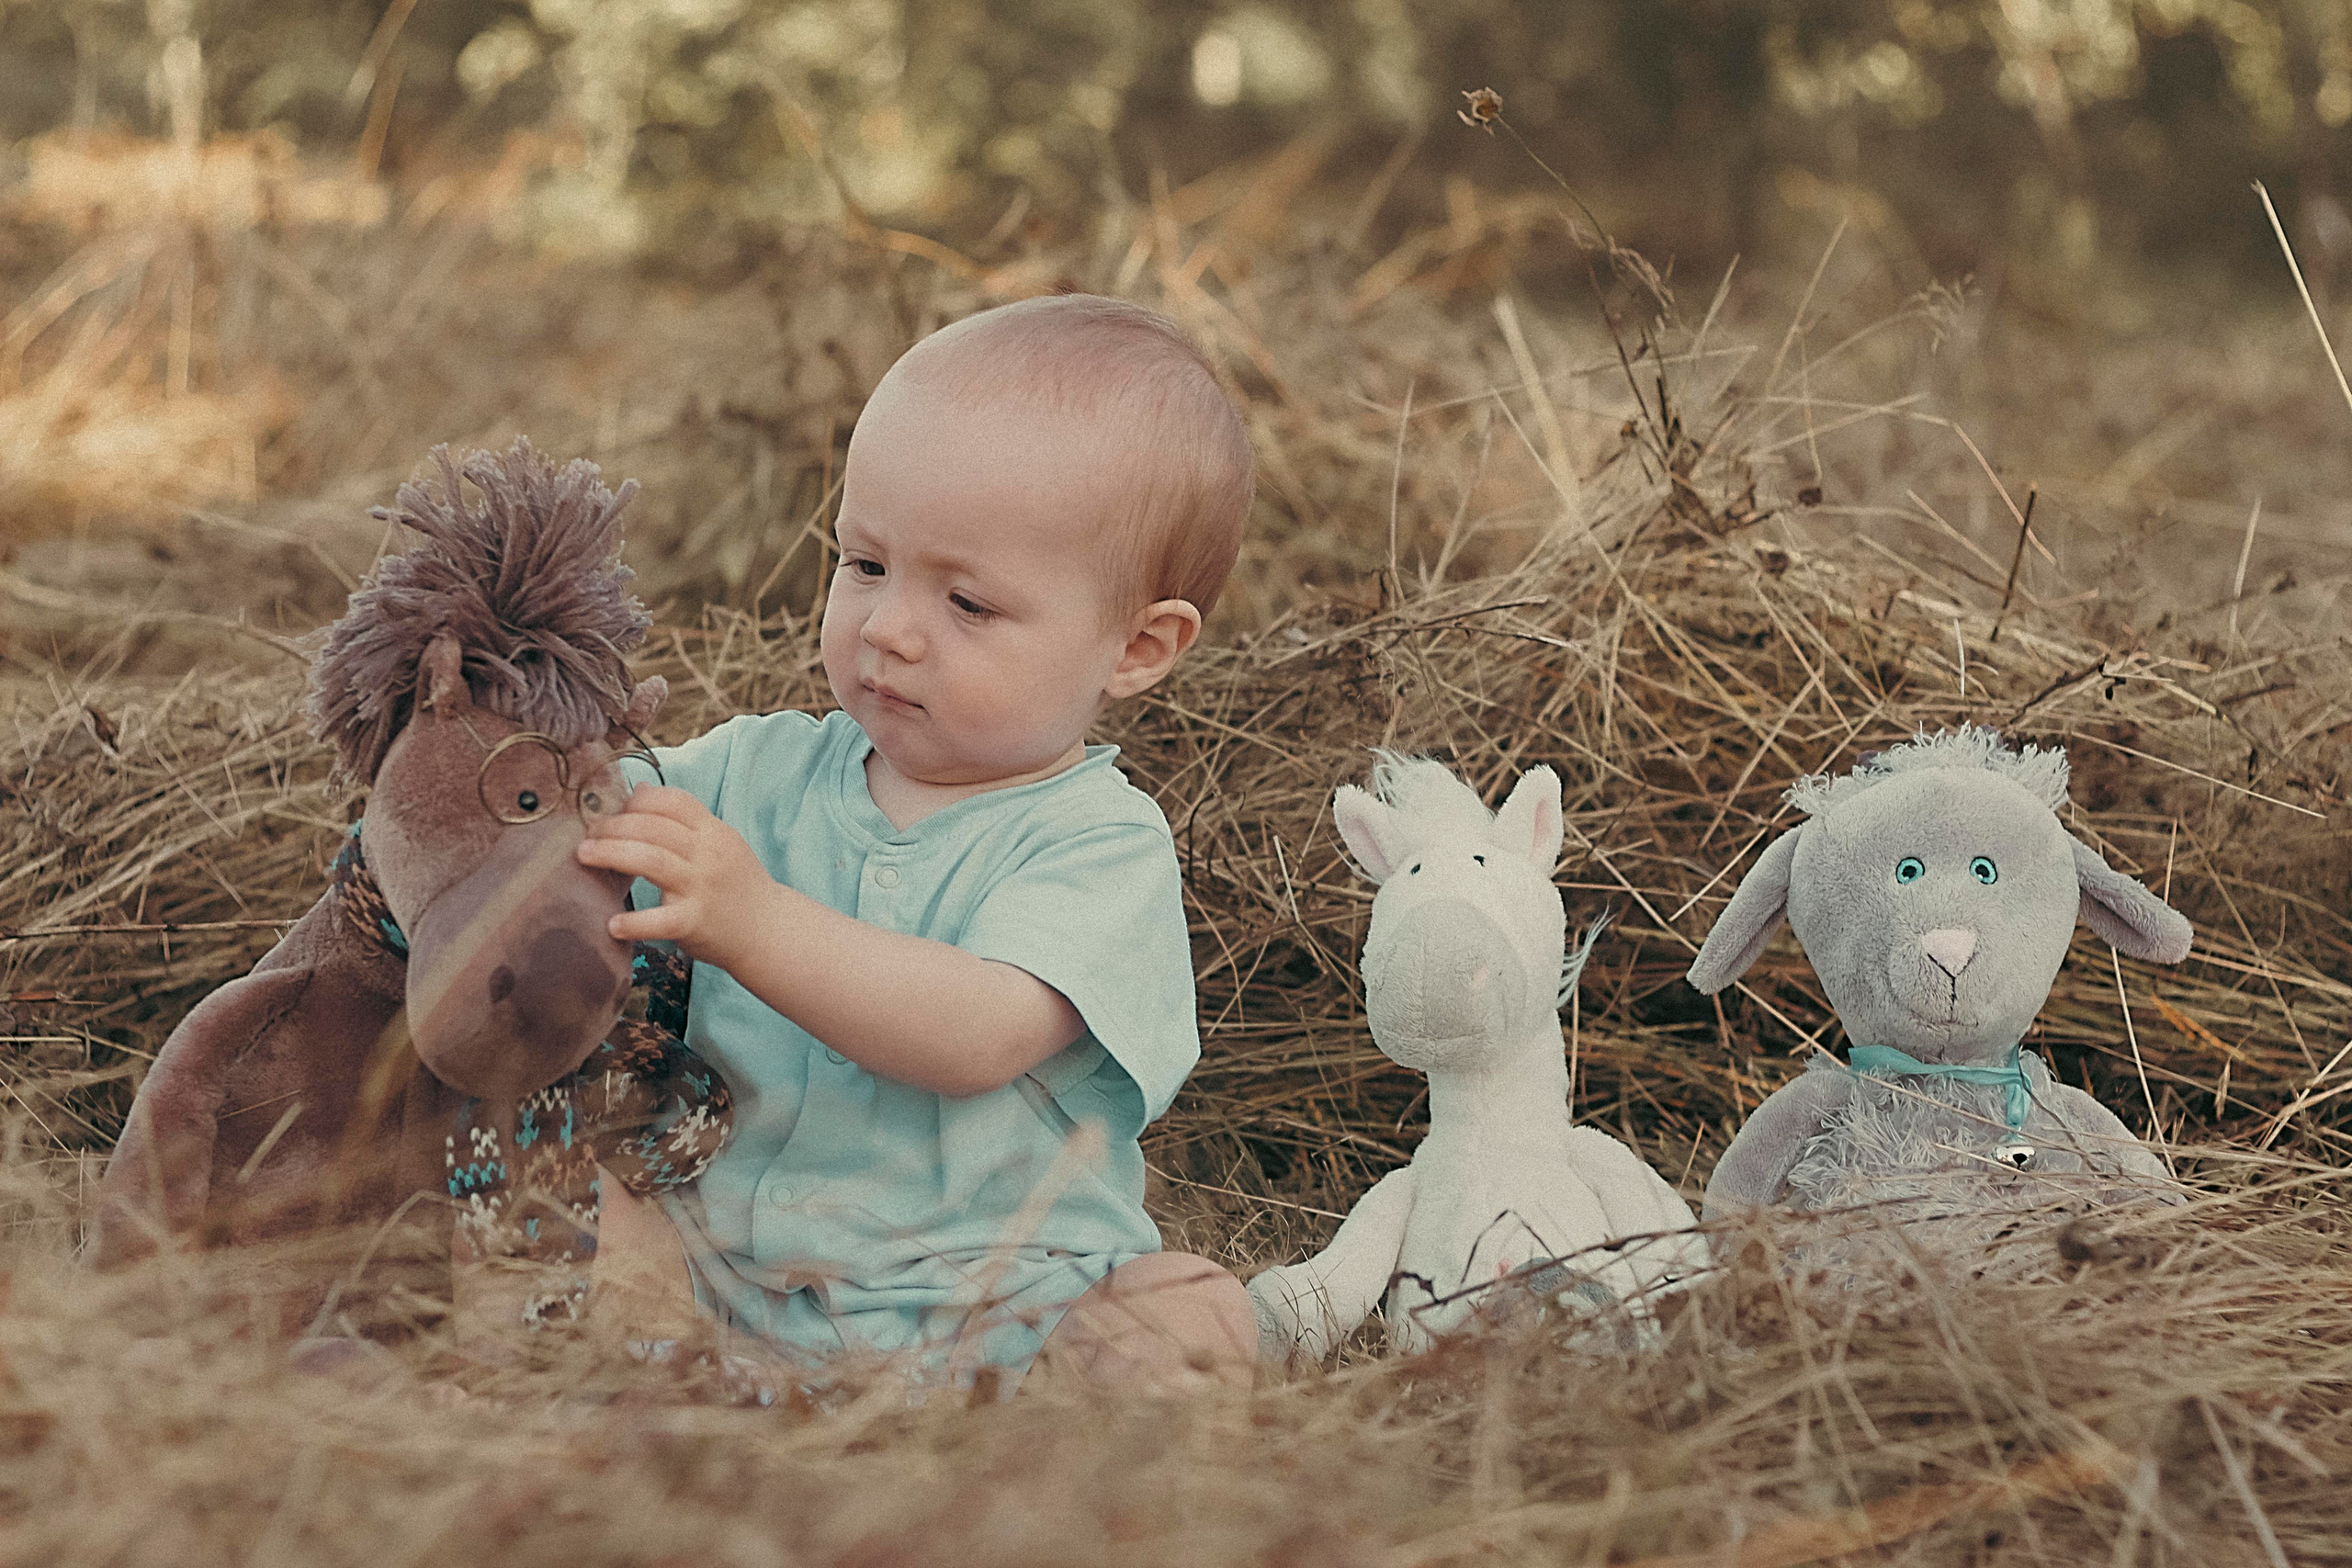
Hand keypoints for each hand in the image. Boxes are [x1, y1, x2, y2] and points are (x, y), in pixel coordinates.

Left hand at [575, 785, 775, 967]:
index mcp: (714, 832)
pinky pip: (660, 920)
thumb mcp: (719, 843)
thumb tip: (639, 791)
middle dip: (614, 827)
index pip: (673, 801)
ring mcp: (702, 888)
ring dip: (612, 855)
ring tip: (584, 856)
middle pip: (654, 828)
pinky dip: (634, 922)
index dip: (638, 802)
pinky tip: (612, 924)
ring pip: (652, 861)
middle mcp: (709, 855)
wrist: (770, 931)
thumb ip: (682, 820)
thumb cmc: (737, 885)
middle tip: (587, 836)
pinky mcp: (695, 922)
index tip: (615, 812)